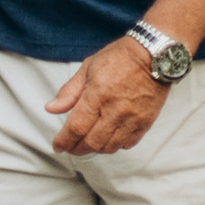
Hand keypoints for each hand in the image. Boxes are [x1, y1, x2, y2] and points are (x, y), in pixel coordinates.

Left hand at [46, 35, 168, 158]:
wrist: (153, 55)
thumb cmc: (120, 58)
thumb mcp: (88, 68)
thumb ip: (69, 92)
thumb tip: (51, 108)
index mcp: (97, 95)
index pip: (76, 127)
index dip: (64, 141)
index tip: (58, 145)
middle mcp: (115, 110)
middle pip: (92, 142)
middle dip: (77, 149)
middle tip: (70, 147)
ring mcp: (132, 118)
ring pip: (110, 147)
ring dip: (96, 149)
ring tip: (87, 144)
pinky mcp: (146, 122)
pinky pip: (128, 143)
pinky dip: (116, 146)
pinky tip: (109, 139)